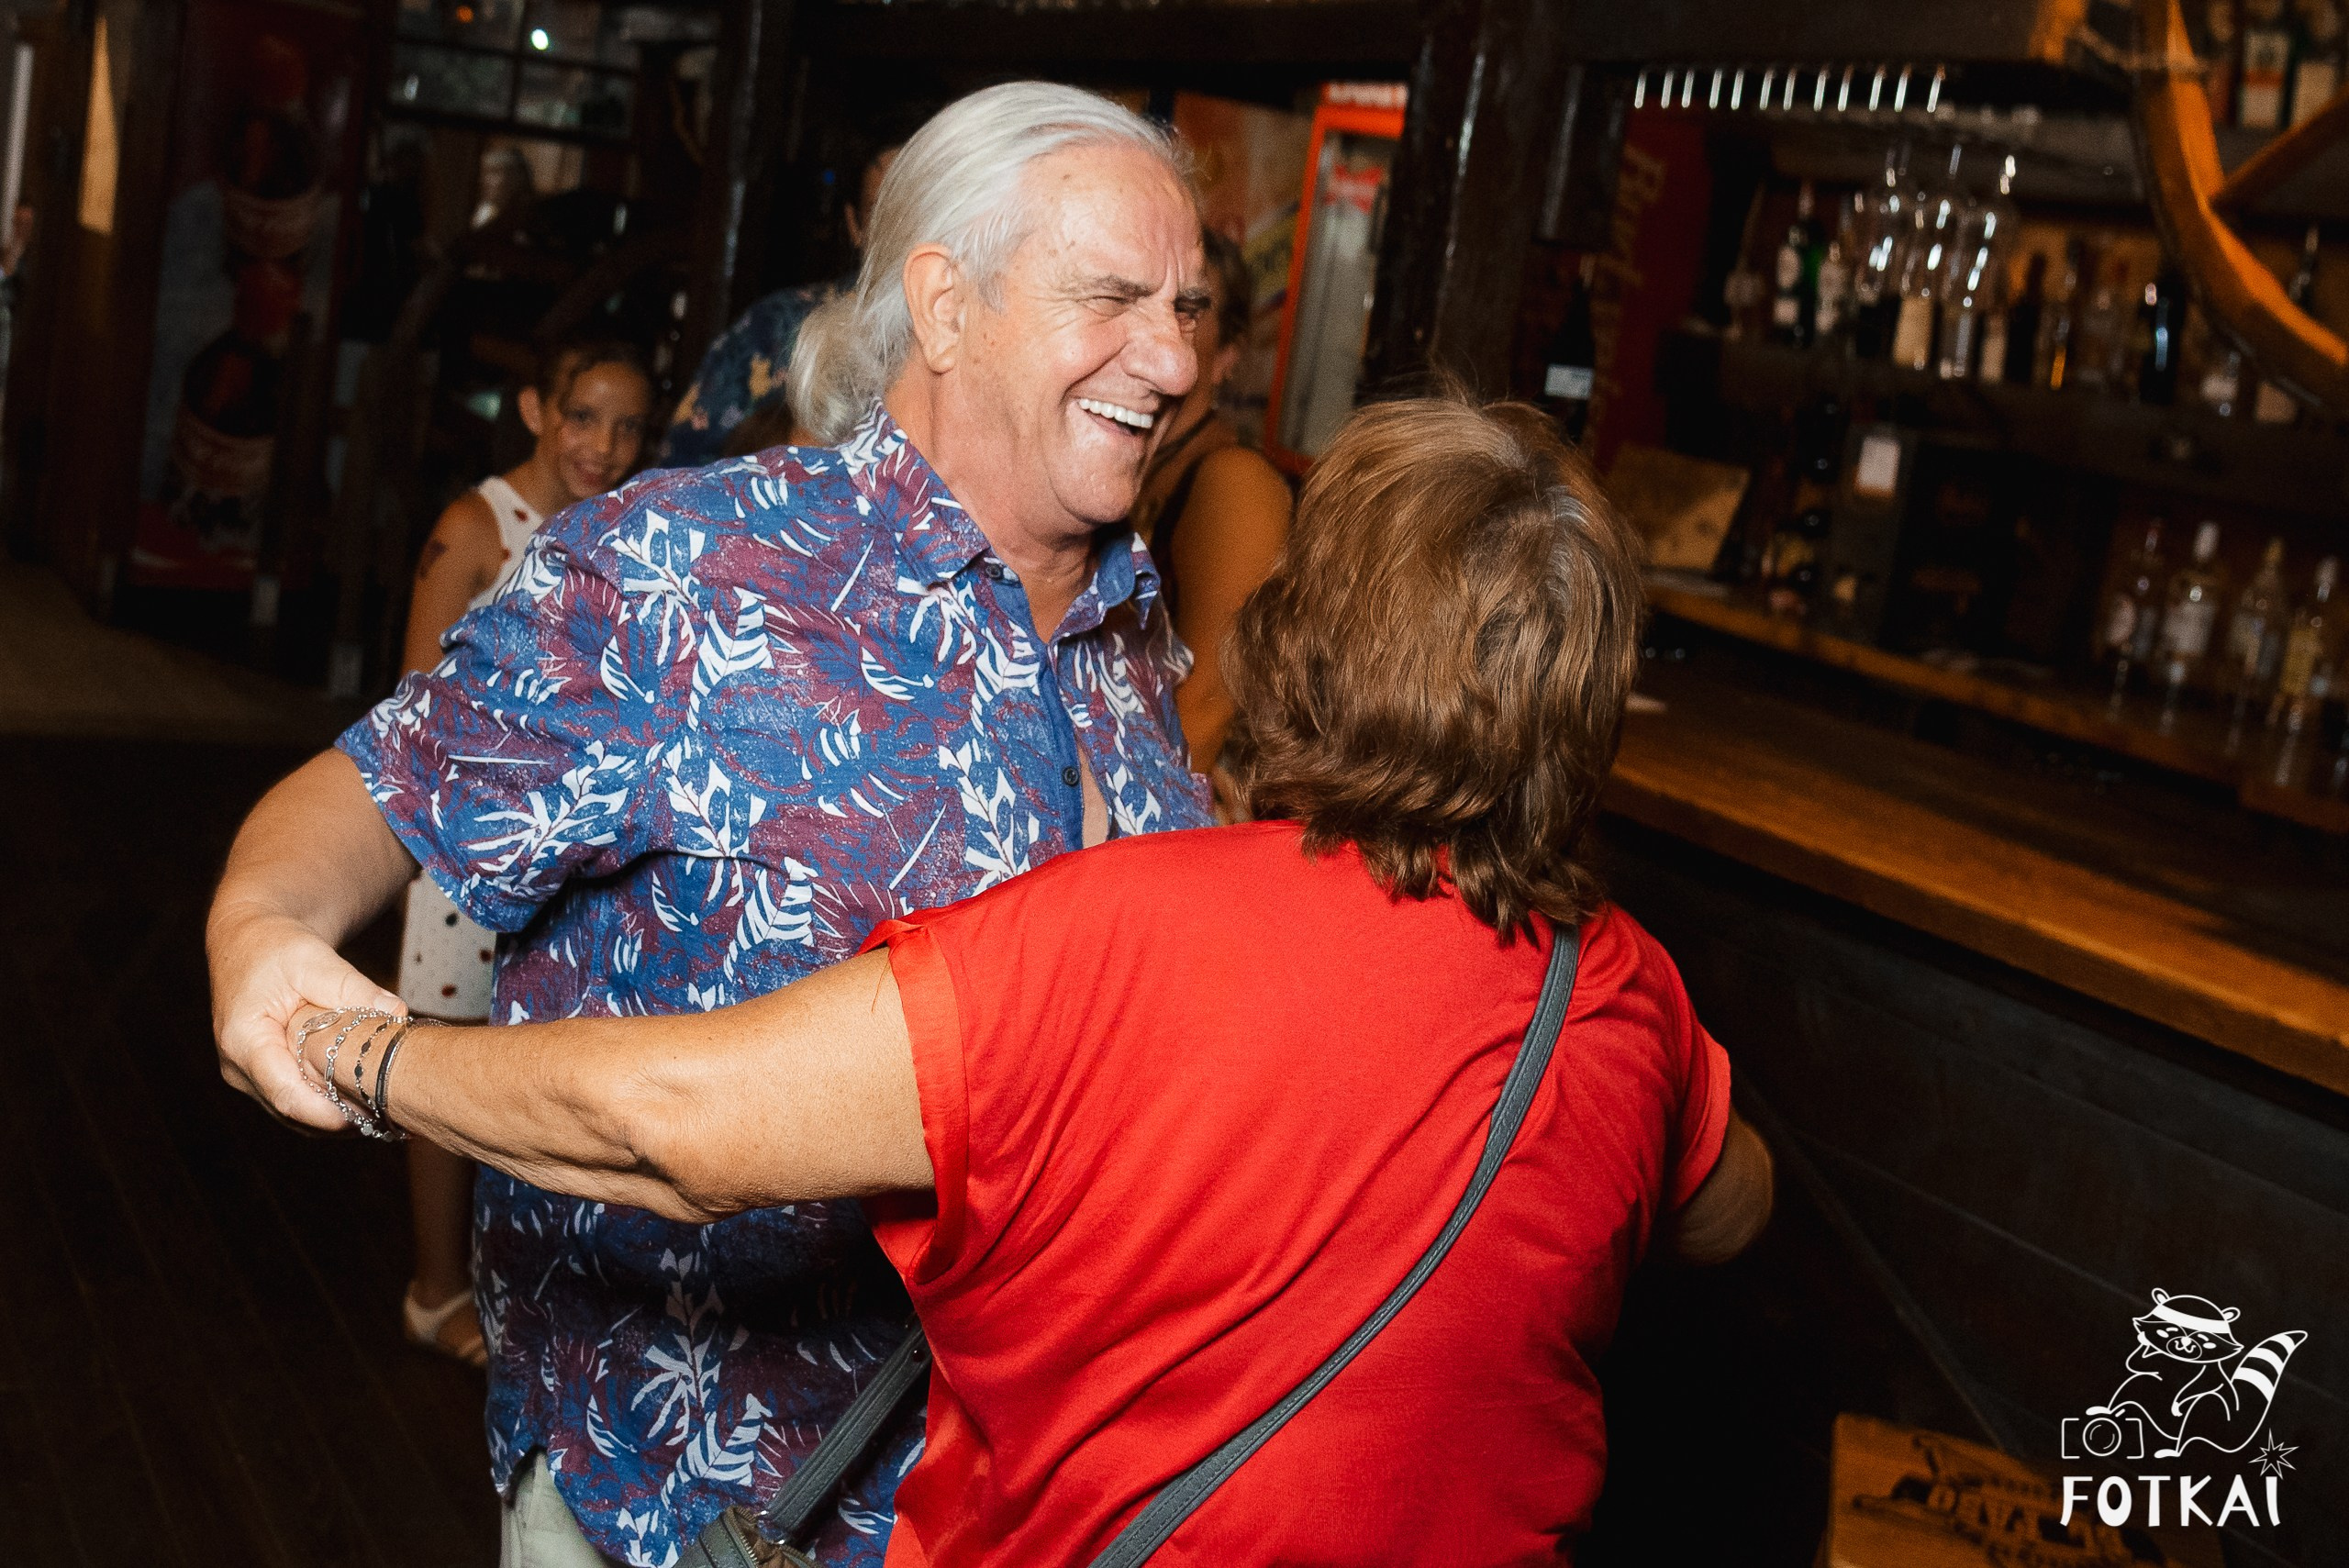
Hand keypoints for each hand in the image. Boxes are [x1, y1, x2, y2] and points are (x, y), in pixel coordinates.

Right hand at [209, 902, 403, 1131]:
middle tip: (393, 1109)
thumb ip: (352, 988)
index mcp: (244, 1042)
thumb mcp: (312, 959)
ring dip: (338, 1115)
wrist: (247, 943)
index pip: (288, 1096)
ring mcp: (248, 1077)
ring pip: (296, 1115)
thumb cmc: (274, 947)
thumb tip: (395, 1012)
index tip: (374, 1110)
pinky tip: (364, 1095)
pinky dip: (328, 1104)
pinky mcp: (263, 1077)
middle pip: (295, 1112)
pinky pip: (297, 1102)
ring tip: (385, 1103)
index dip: (332, 1112)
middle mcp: (239, 1069)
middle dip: (343, 1116)